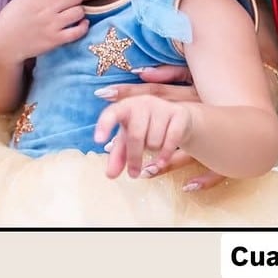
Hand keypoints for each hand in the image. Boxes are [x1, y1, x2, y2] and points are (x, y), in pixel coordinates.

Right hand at [0, 0, 87, 61]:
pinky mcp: (56, 39)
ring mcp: (52, 24)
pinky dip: (83, 27)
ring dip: (79, 12)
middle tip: (72, 2)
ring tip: (75, 13)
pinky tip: (82, 24)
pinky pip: (78, 31)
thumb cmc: (11, 21)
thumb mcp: (21, 0)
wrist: (3, 45)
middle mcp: (47, 8)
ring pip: (79, 11)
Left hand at [93, 70, 225, 189]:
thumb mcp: (130, 141)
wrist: (178, 119)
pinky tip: (161, 161)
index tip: (97, 140)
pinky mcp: (179, 113)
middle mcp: (144, 102)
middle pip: (135, 135)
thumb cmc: (147, 129)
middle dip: (134, 157)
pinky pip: (170, 141)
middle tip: (133, 173)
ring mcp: (162, 106)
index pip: (112, 113)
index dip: (105, 125)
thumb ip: (118, 156)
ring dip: (153, 151)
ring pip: (154, 140)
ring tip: (154, 146)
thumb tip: (110, 175)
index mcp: (126, 106)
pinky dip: (164, 155)